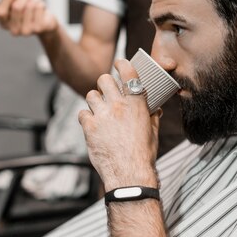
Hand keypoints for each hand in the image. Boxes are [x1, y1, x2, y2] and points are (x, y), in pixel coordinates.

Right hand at [0, 0, 57, 35]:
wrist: (44, 24)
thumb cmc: (27, 12)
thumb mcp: (15, 2)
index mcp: (4, 23)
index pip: (0, 12)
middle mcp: (14, 30)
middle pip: (16, 7)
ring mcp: (27, 31)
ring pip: (29, 6)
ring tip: (34, 2)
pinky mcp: (39, 28)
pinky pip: (39, 7)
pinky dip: (40, 2)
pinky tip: (40, 7)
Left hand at [78, 59, 159, 190]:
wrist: (129, 174)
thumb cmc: (143, 155)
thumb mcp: (152, 133)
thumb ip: (151, 117)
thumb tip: (154, 110)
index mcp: (137, 104)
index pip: (129, 74)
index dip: (122, 64)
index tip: (119, 62)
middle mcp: (119, 106)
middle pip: (105, 80)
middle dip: (104, 84)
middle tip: (106, 92)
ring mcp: (102, 116)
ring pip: (91, 95)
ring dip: (94, 101)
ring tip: (98, 110)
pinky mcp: (89, 127)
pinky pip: (82, 114)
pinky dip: (86, 118)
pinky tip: (92, 125)